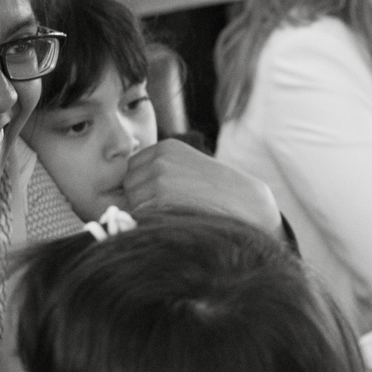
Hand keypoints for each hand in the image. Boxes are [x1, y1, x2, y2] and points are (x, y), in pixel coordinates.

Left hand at [121, 139, 280, 232]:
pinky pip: (140, 216)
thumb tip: (125, 193)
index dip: (140, 187)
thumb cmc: (219, 192)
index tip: (156, 198)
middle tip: (165, 211)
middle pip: (128, 186)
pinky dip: (151, 224)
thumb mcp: (188, 168)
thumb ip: (160, 172)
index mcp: (165, 148)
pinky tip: (174, 222)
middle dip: (139, 201)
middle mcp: (159, 159)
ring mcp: (160, 178)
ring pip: (132, 203)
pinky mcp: (162, 199)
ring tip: (172, 216)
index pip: (131, 168)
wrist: (245, 203)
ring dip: (145, 214)